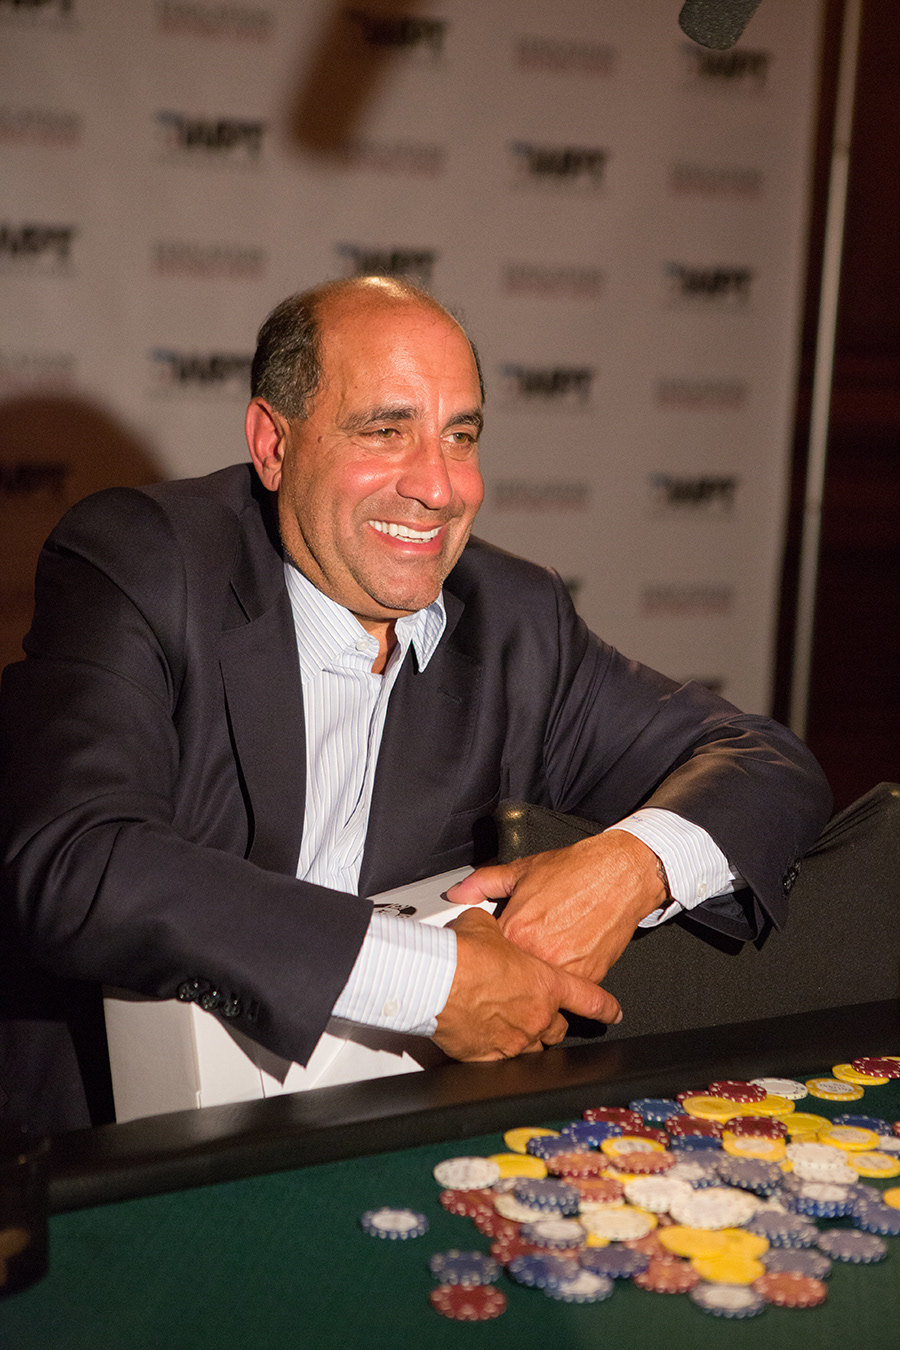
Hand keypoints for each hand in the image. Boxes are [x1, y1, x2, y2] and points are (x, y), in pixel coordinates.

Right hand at [431, 906, 620, 1061]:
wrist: (435, 979)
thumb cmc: (463, 952)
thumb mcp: (486, 923)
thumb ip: (496, 927)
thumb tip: (489, 922)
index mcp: (545, 984)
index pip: (589, 999)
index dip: (605, 1008)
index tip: (613, 1013)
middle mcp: (536, 1016)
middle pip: (558, 1029)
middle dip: (551, 1021)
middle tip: (537, 1010)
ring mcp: (513, 1039)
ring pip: (532, 1048)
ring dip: (526, 1037)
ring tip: (511, 1025)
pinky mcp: (487, 1056)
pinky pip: (501, 1060)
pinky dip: (497, 1050)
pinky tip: (486, 1039)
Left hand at [444, 830, 666, 984]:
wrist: (619, 873)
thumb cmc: (575, 871)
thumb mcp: (521, 870)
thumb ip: (484, 883)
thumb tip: (458, 893)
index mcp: (516, 930)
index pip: (488, 957)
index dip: (490, 954)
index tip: (493, 951)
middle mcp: (539, 955)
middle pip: (513, 977)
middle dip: (512, 971)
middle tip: (523, 952)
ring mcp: (565, 969)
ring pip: (541, 989)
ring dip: (539, 980)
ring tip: (548, 953)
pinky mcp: (589, 977)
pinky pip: (569, 990)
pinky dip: (565, 980)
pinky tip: (567, 957)